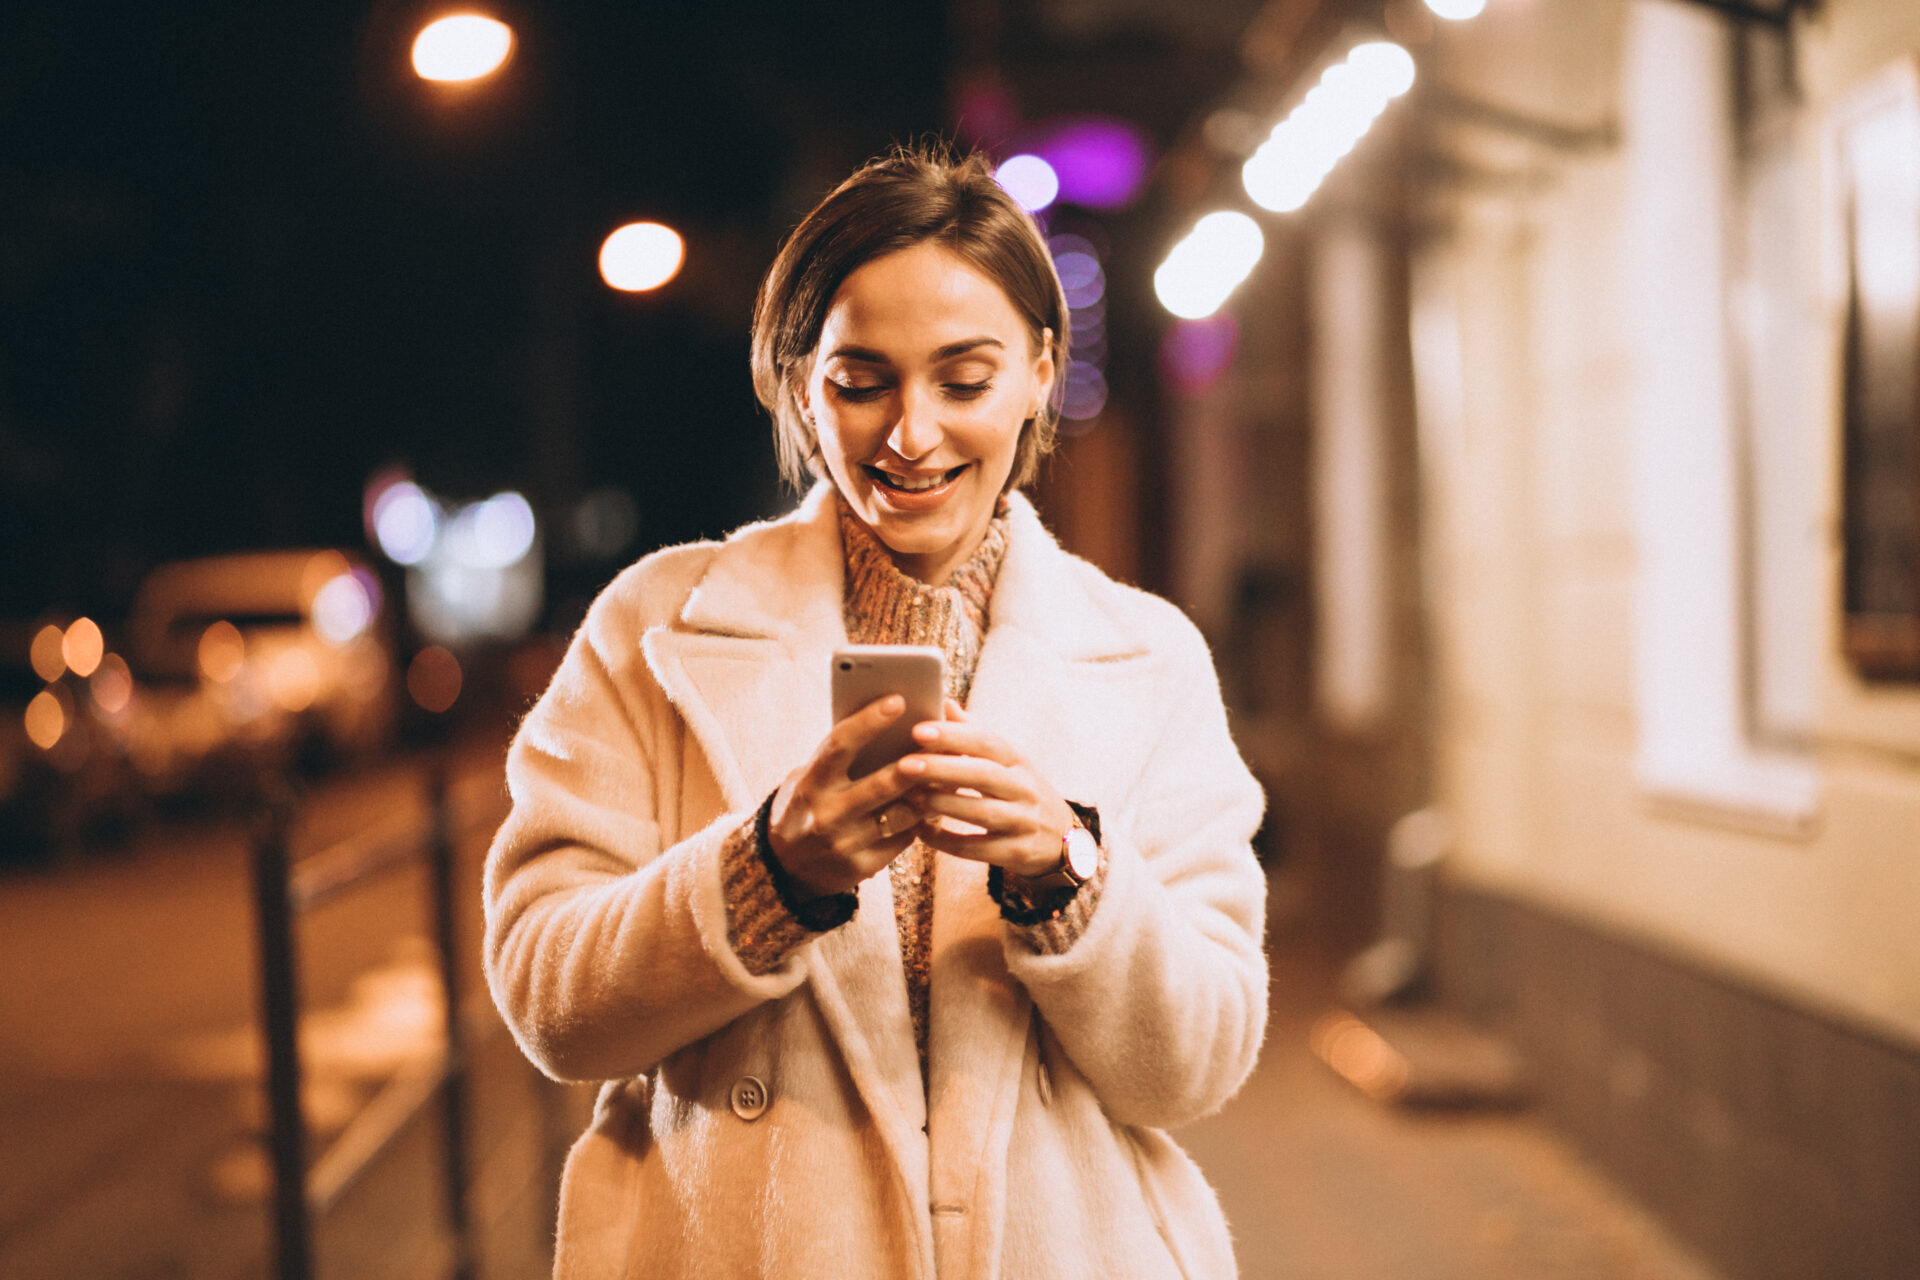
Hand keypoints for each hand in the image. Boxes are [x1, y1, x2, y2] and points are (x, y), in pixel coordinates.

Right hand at [766, 695, 928, 898]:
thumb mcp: (809, 778)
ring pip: (901, 814)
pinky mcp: (861, 866)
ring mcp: (844, 844)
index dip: (869, 721)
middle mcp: (825, 814)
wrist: (784, 869)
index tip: (898, 700)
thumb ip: (840, 758)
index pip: (840, 745)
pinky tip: (937, 801)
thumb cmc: (805, 806)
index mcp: (810, 784)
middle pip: (880, 784)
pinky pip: (903, 838)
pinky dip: (922, 818)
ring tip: (953, 769)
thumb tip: (887, 723)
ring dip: (929, 791)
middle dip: (915, 763)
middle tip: (942, 740)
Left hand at [899, 699, 1074, 879]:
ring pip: (981, 813)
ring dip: (943, 804)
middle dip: (942, 769)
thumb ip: (975, 734)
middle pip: (983, 775)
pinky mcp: (1016, 852)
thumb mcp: (1008, 761)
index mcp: (1019, 760)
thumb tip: (945, 703)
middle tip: (905, 764)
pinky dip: (946, 841)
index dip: (953, 736)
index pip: (987, 742)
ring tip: (909, 797)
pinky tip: (920, 831)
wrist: (1061, 839)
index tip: (918, 731)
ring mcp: (1023, 822)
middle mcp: (1025, 788)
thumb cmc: (1020, 791)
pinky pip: (977, 849)